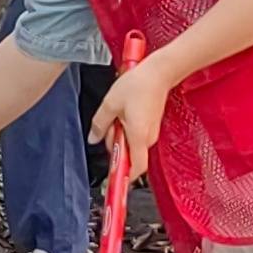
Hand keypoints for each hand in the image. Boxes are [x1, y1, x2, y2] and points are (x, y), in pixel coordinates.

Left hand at [90, 55, 177, 174]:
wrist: (158, 72)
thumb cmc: (138, 85)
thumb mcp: (110, 104)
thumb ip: (100, 124)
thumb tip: (93, 138)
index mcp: (138, 136)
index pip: (136, 168)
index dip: (125, 176)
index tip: (114, 180)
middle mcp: (148, 138)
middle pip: (130, 155)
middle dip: (116, 146)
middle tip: (109, 125)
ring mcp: (152, 132)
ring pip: (132, 144)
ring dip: (120, 135)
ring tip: (118, 114)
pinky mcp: (152, 125)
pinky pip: (136, 135)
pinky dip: (127, 128)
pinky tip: (125, 112)